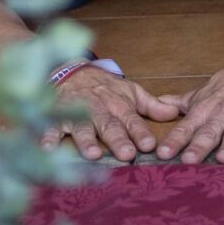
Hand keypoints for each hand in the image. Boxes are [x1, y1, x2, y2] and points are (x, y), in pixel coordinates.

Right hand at [41, 65, 179, 162]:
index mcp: (118, 105)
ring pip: (82, 126)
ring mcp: (76, 112)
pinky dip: (48, 135)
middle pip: (109, 125)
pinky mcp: (55, 114)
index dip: (140, 132)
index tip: (149, 145)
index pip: (132, 120)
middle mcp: (98, 109)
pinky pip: (50, 125)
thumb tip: (175, 113)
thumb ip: (151, 106)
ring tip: (93, 154)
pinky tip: (47, 148)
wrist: (71, 70)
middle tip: (126, 154)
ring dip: (86, 140)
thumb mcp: (130, 91)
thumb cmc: (104, 86)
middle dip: (118, 140)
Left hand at [155, 57, 223, 164]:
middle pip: (209, 132)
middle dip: (199, 146)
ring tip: (223, 157)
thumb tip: (155, 105)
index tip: (163, 153)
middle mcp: (222, 114)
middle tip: (188, 160)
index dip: (175, 140)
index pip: (186, 127)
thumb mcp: (200, 94)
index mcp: (204, 110)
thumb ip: (178, 103)